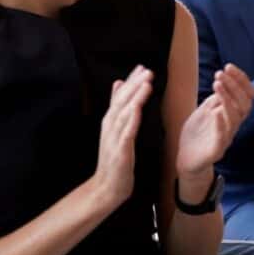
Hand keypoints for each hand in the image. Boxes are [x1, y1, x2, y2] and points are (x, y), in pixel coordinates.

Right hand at [94, 65, 153, 207]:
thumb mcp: (115, 131)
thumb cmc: (114, 159)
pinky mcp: (119, 151)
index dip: (131, 82)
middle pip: (122, 101)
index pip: (120, 97)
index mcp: (111, 122)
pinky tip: (138, 109)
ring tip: (146, 83)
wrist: (106, 187)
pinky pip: (126, 133)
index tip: (142, 67)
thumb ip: (117, 109)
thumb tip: (118, 85)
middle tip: (147, 70)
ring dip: (135, 97)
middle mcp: (110, 127)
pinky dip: (132, 119)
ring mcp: (114, 138)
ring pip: (124, 113)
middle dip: (134, 84)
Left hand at [176, 64, 253, 178]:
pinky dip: (220, 123)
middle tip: (221, 73)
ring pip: (235, 117)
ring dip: (228, 98)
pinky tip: (215, 112)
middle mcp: (232, 124)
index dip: (241, 79)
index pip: (246, 94)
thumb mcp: (206, 110)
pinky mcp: (216, 150)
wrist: (188, 159)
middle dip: (235, 85)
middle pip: (245, 104)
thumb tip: (223, 80)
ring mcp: (226, 137)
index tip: (229, 66)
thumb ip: (216, 98)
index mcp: (232, 113)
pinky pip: (222, 137)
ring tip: (217, 84)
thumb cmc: (198, 134)